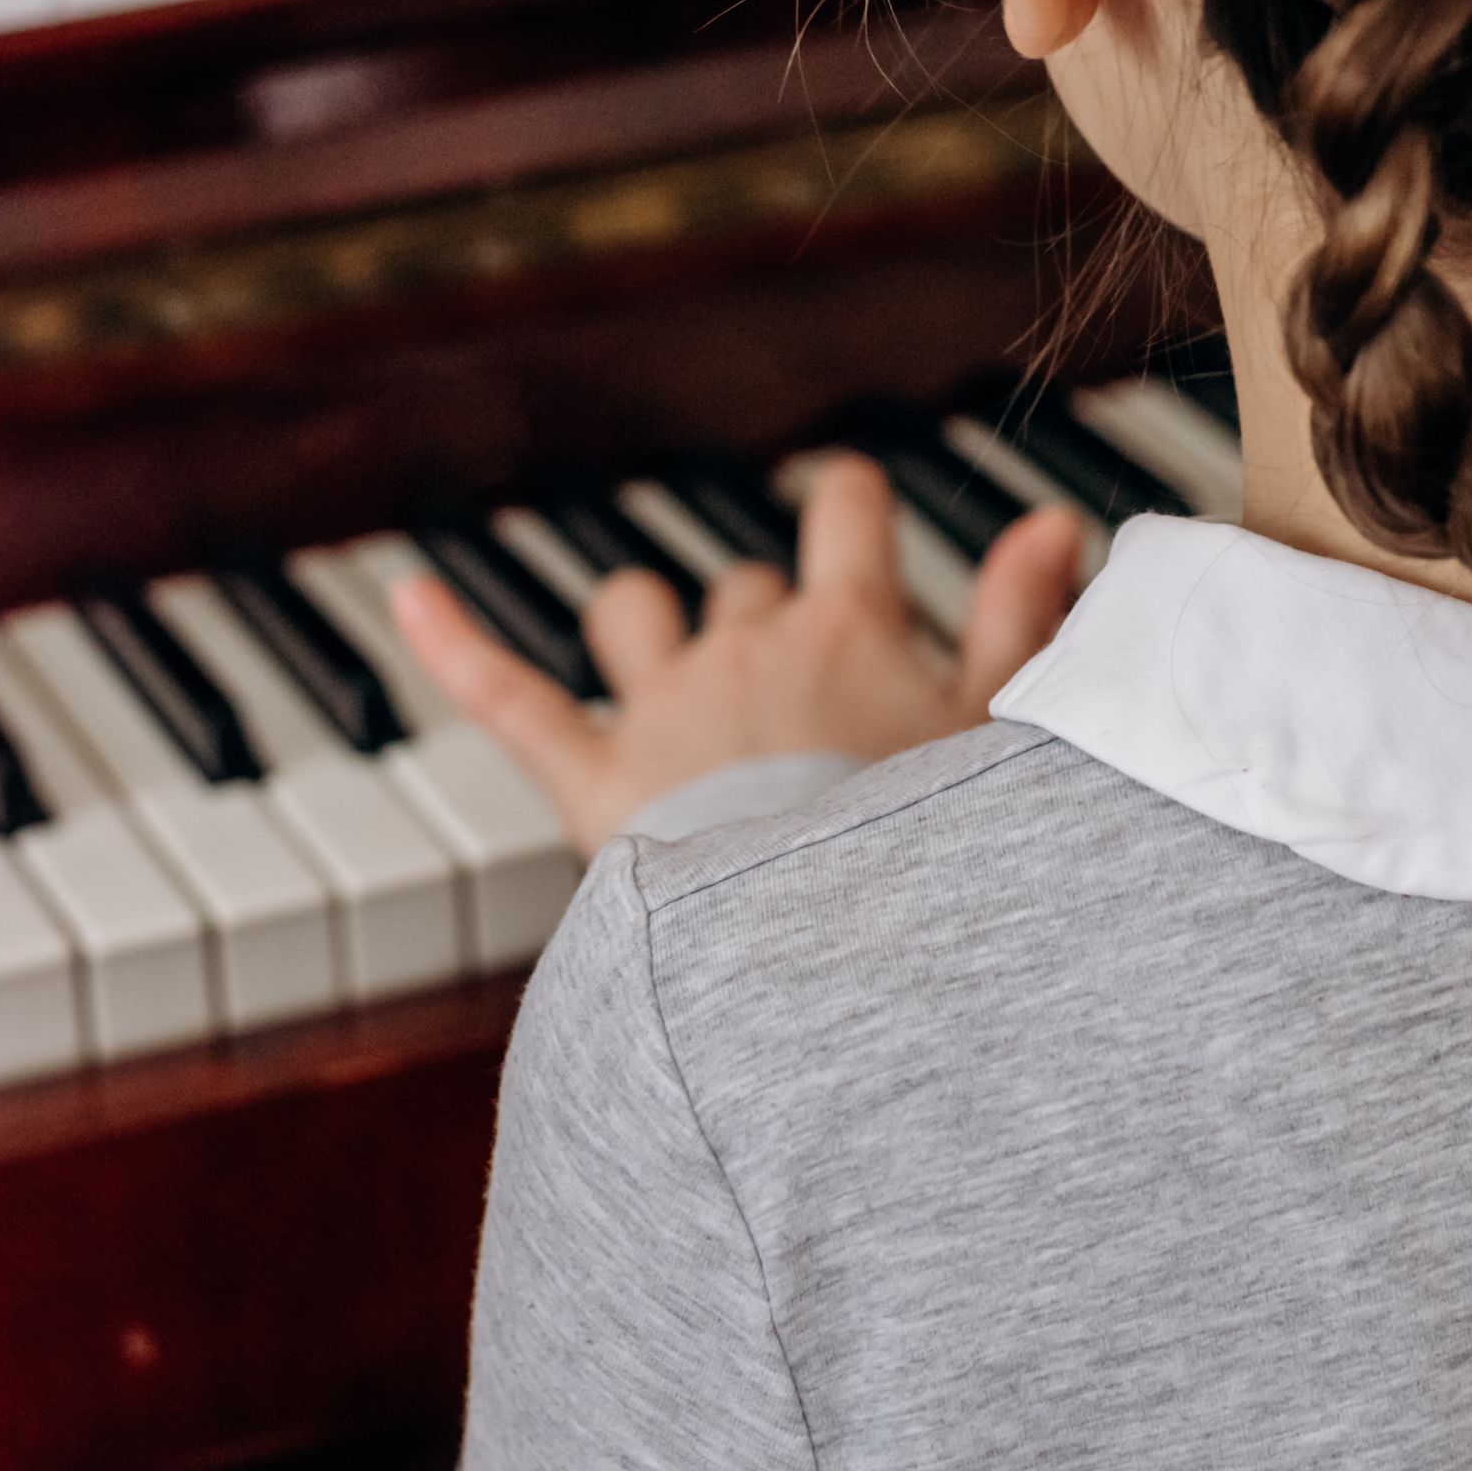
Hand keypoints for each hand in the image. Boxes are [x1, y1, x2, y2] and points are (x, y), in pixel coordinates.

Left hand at [390, 452, 1083, 855]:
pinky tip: (415, 595)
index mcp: (849, 626)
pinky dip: (453, 640)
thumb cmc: (931, 862)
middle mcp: (747, 645)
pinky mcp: (594, 782)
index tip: (858, 515)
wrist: (827, 966)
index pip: (846, 508)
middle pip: (745, 583)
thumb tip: (1056, 522)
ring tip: (671, 666)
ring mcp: (665, 708)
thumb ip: (1027, 620)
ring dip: (649, 625)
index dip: (849, 504)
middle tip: (807, 701)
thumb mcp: (1006, 738)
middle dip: (765, 616)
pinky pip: (507, 693)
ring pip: (635, 613)